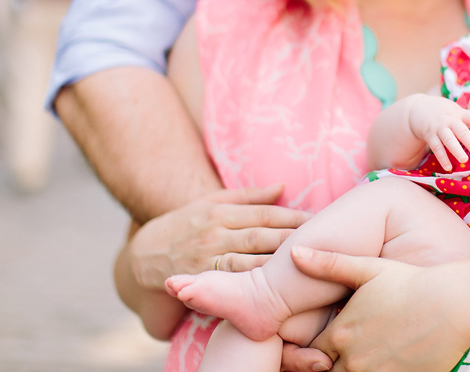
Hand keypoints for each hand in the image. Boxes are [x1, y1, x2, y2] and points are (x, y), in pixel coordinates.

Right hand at [129, 186, 310, 289]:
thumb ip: (249, 196)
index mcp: (221, 211)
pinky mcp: (202, 281)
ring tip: (307, 261)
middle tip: (323, 239)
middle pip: (262, 236)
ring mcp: (208, 259)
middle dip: (293, 238)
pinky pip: (234, 282)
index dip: (292, 216)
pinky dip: (257, 284)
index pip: (264, 213)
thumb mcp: (211, 202)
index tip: (317, 219)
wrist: (143, 256)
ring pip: (251, 261)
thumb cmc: (186, 224)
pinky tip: (279, 286)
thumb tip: (283, 186)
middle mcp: (215, 234)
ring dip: (280, 263)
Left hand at [291, 247, 469, 371]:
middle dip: (328, 365)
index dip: (313, 348)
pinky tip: (386, 362)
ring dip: (352, 370)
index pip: (310, 352)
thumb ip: (329, 264)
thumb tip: (295, 251)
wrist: (456, 304)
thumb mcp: (369, 269)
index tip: (327, 340)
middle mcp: (354, 360)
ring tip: (366, 355)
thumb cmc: (412, 282)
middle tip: (342, 352)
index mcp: (341, 333)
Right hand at [408, 95, 469, 169]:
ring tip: (464, 160)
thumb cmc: (445, 113)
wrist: (419, 108)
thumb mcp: (457, 112)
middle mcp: (450, 120)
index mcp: (460, 114)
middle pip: (462, 132)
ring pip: (448, 140)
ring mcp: (439, 128)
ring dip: (456, 150)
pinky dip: (442, 158)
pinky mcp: (429, 136)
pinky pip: (436, 148)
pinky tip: (448, 167)